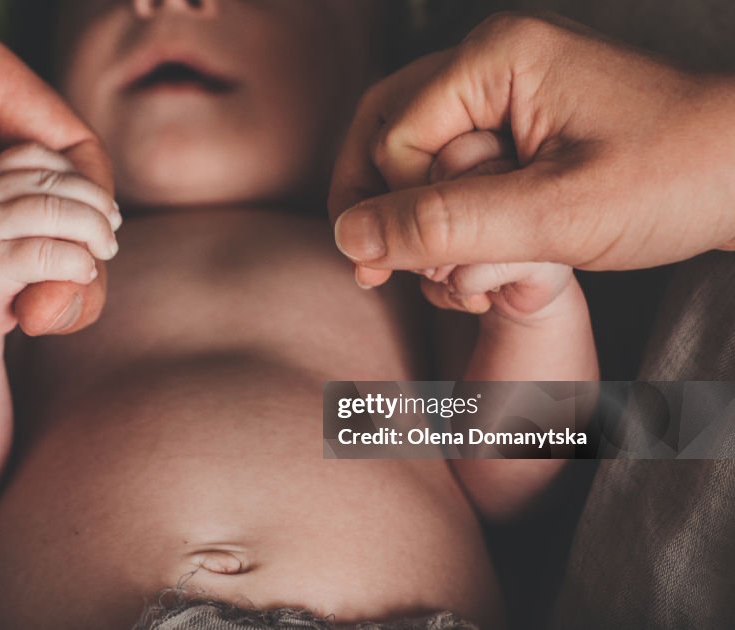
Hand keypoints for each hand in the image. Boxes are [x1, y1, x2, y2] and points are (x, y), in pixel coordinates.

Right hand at [0, 144, 120, 337]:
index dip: (83, 181)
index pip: (41, 157)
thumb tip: (108, 209)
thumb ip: (60, 204)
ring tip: (104, 252)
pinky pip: (47, 254)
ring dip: (94, 231)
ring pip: (54, 211)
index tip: (105, 210)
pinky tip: (85, 273)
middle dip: (97, 208)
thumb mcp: (31, 228)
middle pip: (54, 183)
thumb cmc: (10, 272)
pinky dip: (78, 262)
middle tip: (111, 237)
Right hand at [329, 12, 734, 288]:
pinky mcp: (518, 121)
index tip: (416, 273)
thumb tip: (349, 236)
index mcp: (494, 59)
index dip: (398, 213)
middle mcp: (489, 61)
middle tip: (379, 274)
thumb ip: (445, 224)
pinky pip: (450, 164)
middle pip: (385, 133)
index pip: (395, 142)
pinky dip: (448, 217)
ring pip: (411, 155)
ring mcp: (503, 89)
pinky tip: (465, 262)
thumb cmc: (671, 178)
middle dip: (383, 211)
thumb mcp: (552, 214)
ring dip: (415, 221)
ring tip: (438, 278)